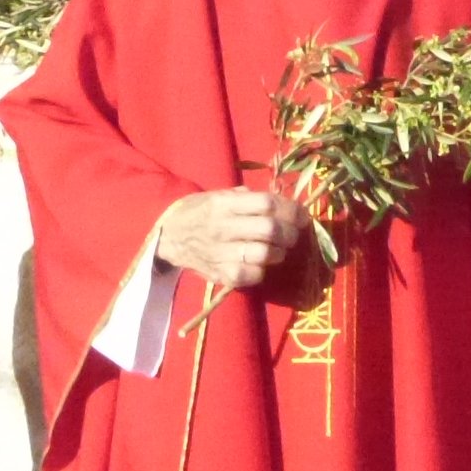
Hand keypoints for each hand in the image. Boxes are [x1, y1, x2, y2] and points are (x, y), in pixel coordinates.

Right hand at [156, 189, 305, 292]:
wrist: (168, 237)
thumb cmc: (200, 212)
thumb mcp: (219, 195)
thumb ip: (249, 198)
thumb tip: (283, 204)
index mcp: (223, 204)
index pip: (266, 204)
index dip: (290, 209)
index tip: (302, 214)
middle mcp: (222, 227)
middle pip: (270, 230)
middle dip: (291, 232)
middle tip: (293, 234)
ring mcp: (221, 253)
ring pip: (266, 254)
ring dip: (280, 252)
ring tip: (278, 249)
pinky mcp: (221, 275)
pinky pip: (254, 275)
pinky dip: (264, 269)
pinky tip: (261, 263)